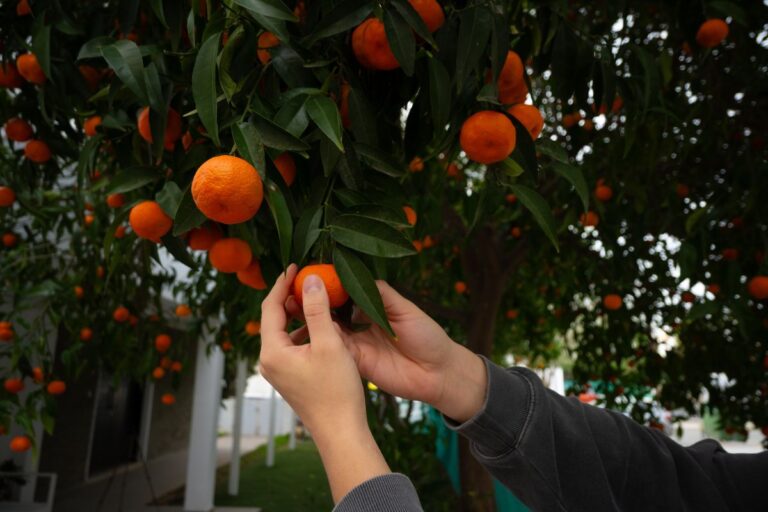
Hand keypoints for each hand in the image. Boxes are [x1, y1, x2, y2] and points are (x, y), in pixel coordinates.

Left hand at [259, 264, 365, 438]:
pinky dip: (304, 331)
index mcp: (272, 351)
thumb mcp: (329, 343)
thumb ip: (317, 309)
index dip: (283, 283)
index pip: (271, 307)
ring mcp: (279, 371)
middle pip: (275, 318)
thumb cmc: (335, 390)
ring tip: (316, 296)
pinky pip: (292, 345)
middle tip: (306, 276)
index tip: (296, 265)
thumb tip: (310, 279)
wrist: (341, 431)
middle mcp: (269, 361)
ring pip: (285, 332)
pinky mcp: (290, 377)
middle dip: (290, 296)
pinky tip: (322, 325)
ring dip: (299, 314)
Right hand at [286, 281, 487, 422]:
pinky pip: (337, 351)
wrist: (439, 373)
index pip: (346, 293)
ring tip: (296, 308)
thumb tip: (354, 277)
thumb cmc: (428, 336)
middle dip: (315, 303)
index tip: (313, 276)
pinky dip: (324, 341)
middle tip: (296, 291)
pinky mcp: (358, 363)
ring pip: (330, 331)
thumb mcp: (405, 309)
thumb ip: (381, 294)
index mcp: (373, 308)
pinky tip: (311, 331)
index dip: (330, 286)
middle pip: (333, 312)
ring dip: (314, 321)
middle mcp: (362, 325)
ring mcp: (358, 345)